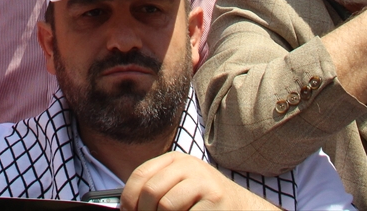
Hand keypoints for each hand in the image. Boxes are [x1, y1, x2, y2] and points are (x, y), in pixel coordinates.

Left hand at [121, 152, 271, 210]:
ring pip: (165, 205)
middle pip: (150, 190)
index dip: (129, 197)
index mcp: (175, 160)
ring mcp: (203, 180)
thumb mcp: (179, 186)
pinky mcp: (214, 198)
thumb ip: (156, 189)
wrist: (241, 207)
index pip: (141, 174)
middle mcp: (189, 165)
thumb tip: (125, 206)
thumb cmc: (204, 201)